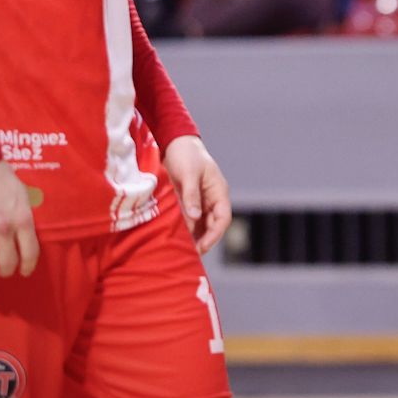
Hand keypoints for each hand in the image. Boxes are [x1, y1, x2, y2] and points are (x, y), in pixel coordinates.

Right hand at [0, 160, 39, 277]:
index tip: (25, 271)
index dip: (28, 266)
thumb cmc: (3, 177)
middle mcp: (3, 228)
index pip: (30, 252)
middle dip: (6, 270)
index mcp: (22, 219)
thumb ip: (24, 216)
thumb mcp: (23, 195)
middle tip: (5, 271)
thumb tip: (26, 235)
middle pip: (7, 262)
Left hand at [164, 135, 231, 255]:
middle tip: (190, 254)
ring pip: (201, 224)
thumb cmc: (186, 155)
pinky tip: (176, 237)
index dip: (214, 234)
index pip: (223, 218)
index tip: (202, 246)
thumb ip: (192, 195)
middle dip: (203, 240)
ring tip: (182, 250)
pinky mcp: (188, 201)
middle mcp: (212, 199)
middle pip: (212, 225)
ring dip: (194, 237)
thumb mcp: (189, 174)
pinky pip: (189, 219)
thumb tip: (195, 217)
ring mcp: (200, 201)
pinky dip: (185, 229)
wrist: (175, 142)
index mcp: (218, 191)